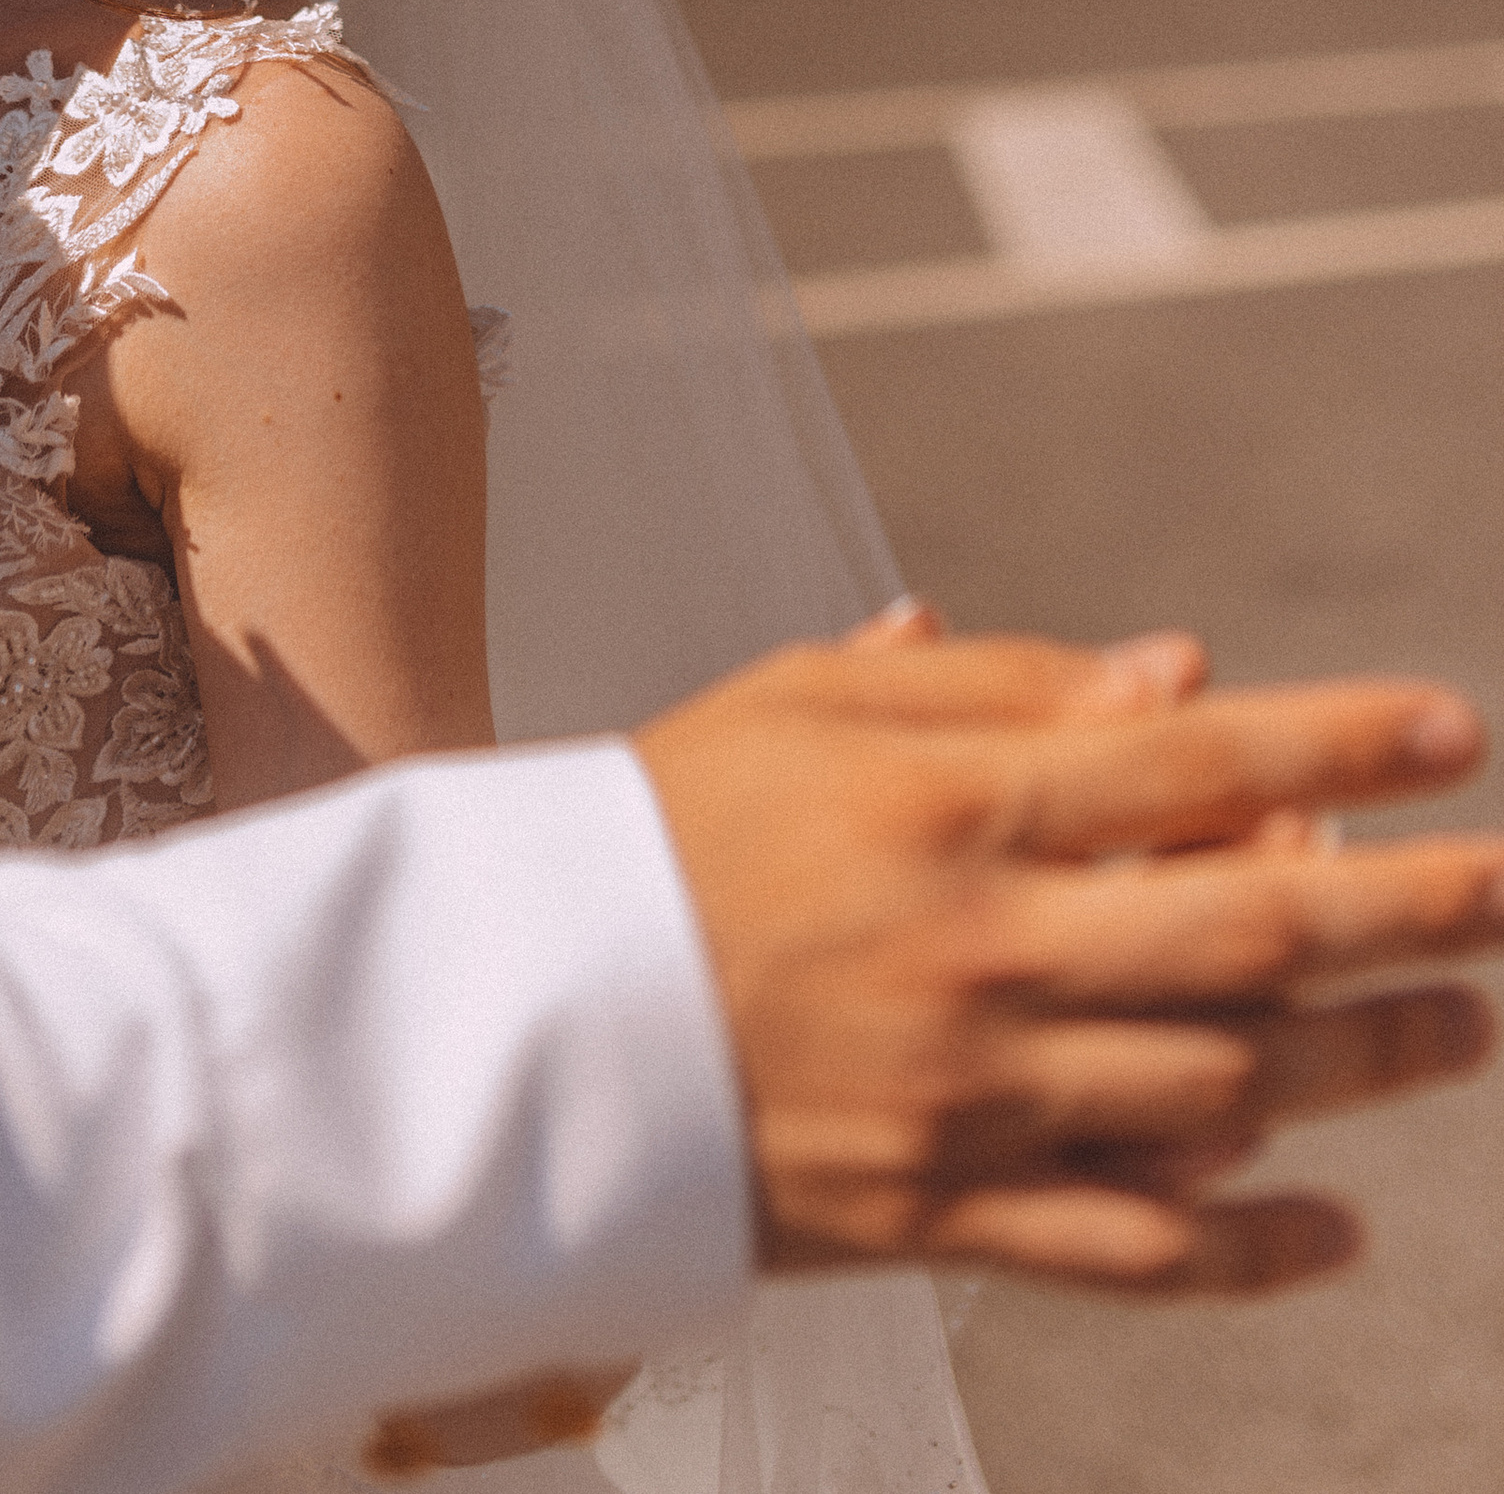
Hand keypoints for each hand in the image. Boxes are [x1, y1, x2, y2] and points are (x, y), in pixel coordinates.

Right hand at [639, 627, 1502, 1292]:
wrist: (518, 1015)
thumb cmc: (663, 826)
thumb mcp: (803, 703)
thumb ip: (991, 688)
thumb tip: (1179, 679)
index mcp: (949, 805)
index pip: (1192, 762)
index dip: (1339, 739)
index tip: (1456, 728)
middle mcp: (984, 950)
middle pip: (1250, 928)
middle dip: (1413, 909)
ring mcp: (971, 1095)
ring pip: (1223, 1087)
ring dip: (1364, 1062)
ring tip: (1461, 1029)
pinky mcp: (940, 1213)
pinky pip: (1135, 1248)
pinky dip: (1253, 1250)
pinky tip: (1339, 1231)